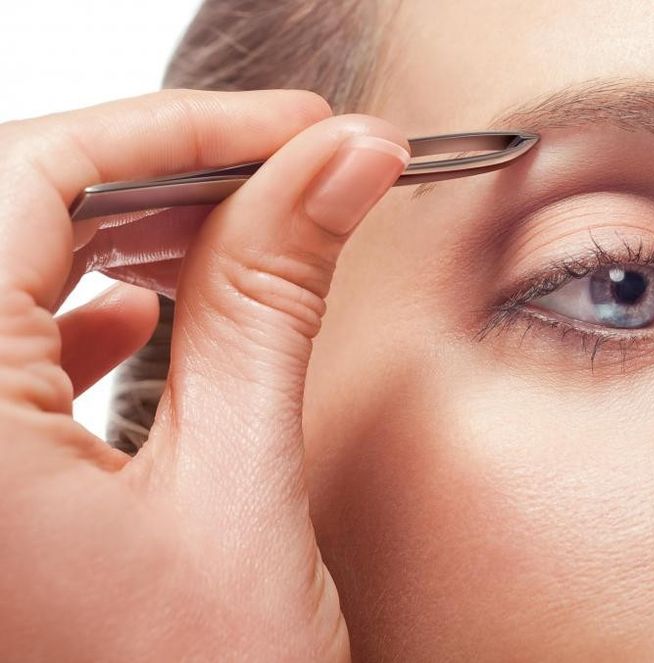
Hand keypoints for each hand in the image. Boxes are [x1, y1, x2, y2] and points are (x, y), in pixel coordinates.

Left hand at [0, 89, 409, 660]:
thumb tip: (340, 168)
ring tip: (242, 227)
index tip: (303, 125)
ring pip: (5, 269)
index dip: (187, 126)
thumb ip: (274, 302)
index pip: (35, 172)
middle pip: (15, 208)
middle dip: (170, 174)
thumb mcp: (236, 495)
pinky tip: (136, 313)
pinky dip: (77, 307)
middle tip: (299, 169)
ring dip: (129, 233)